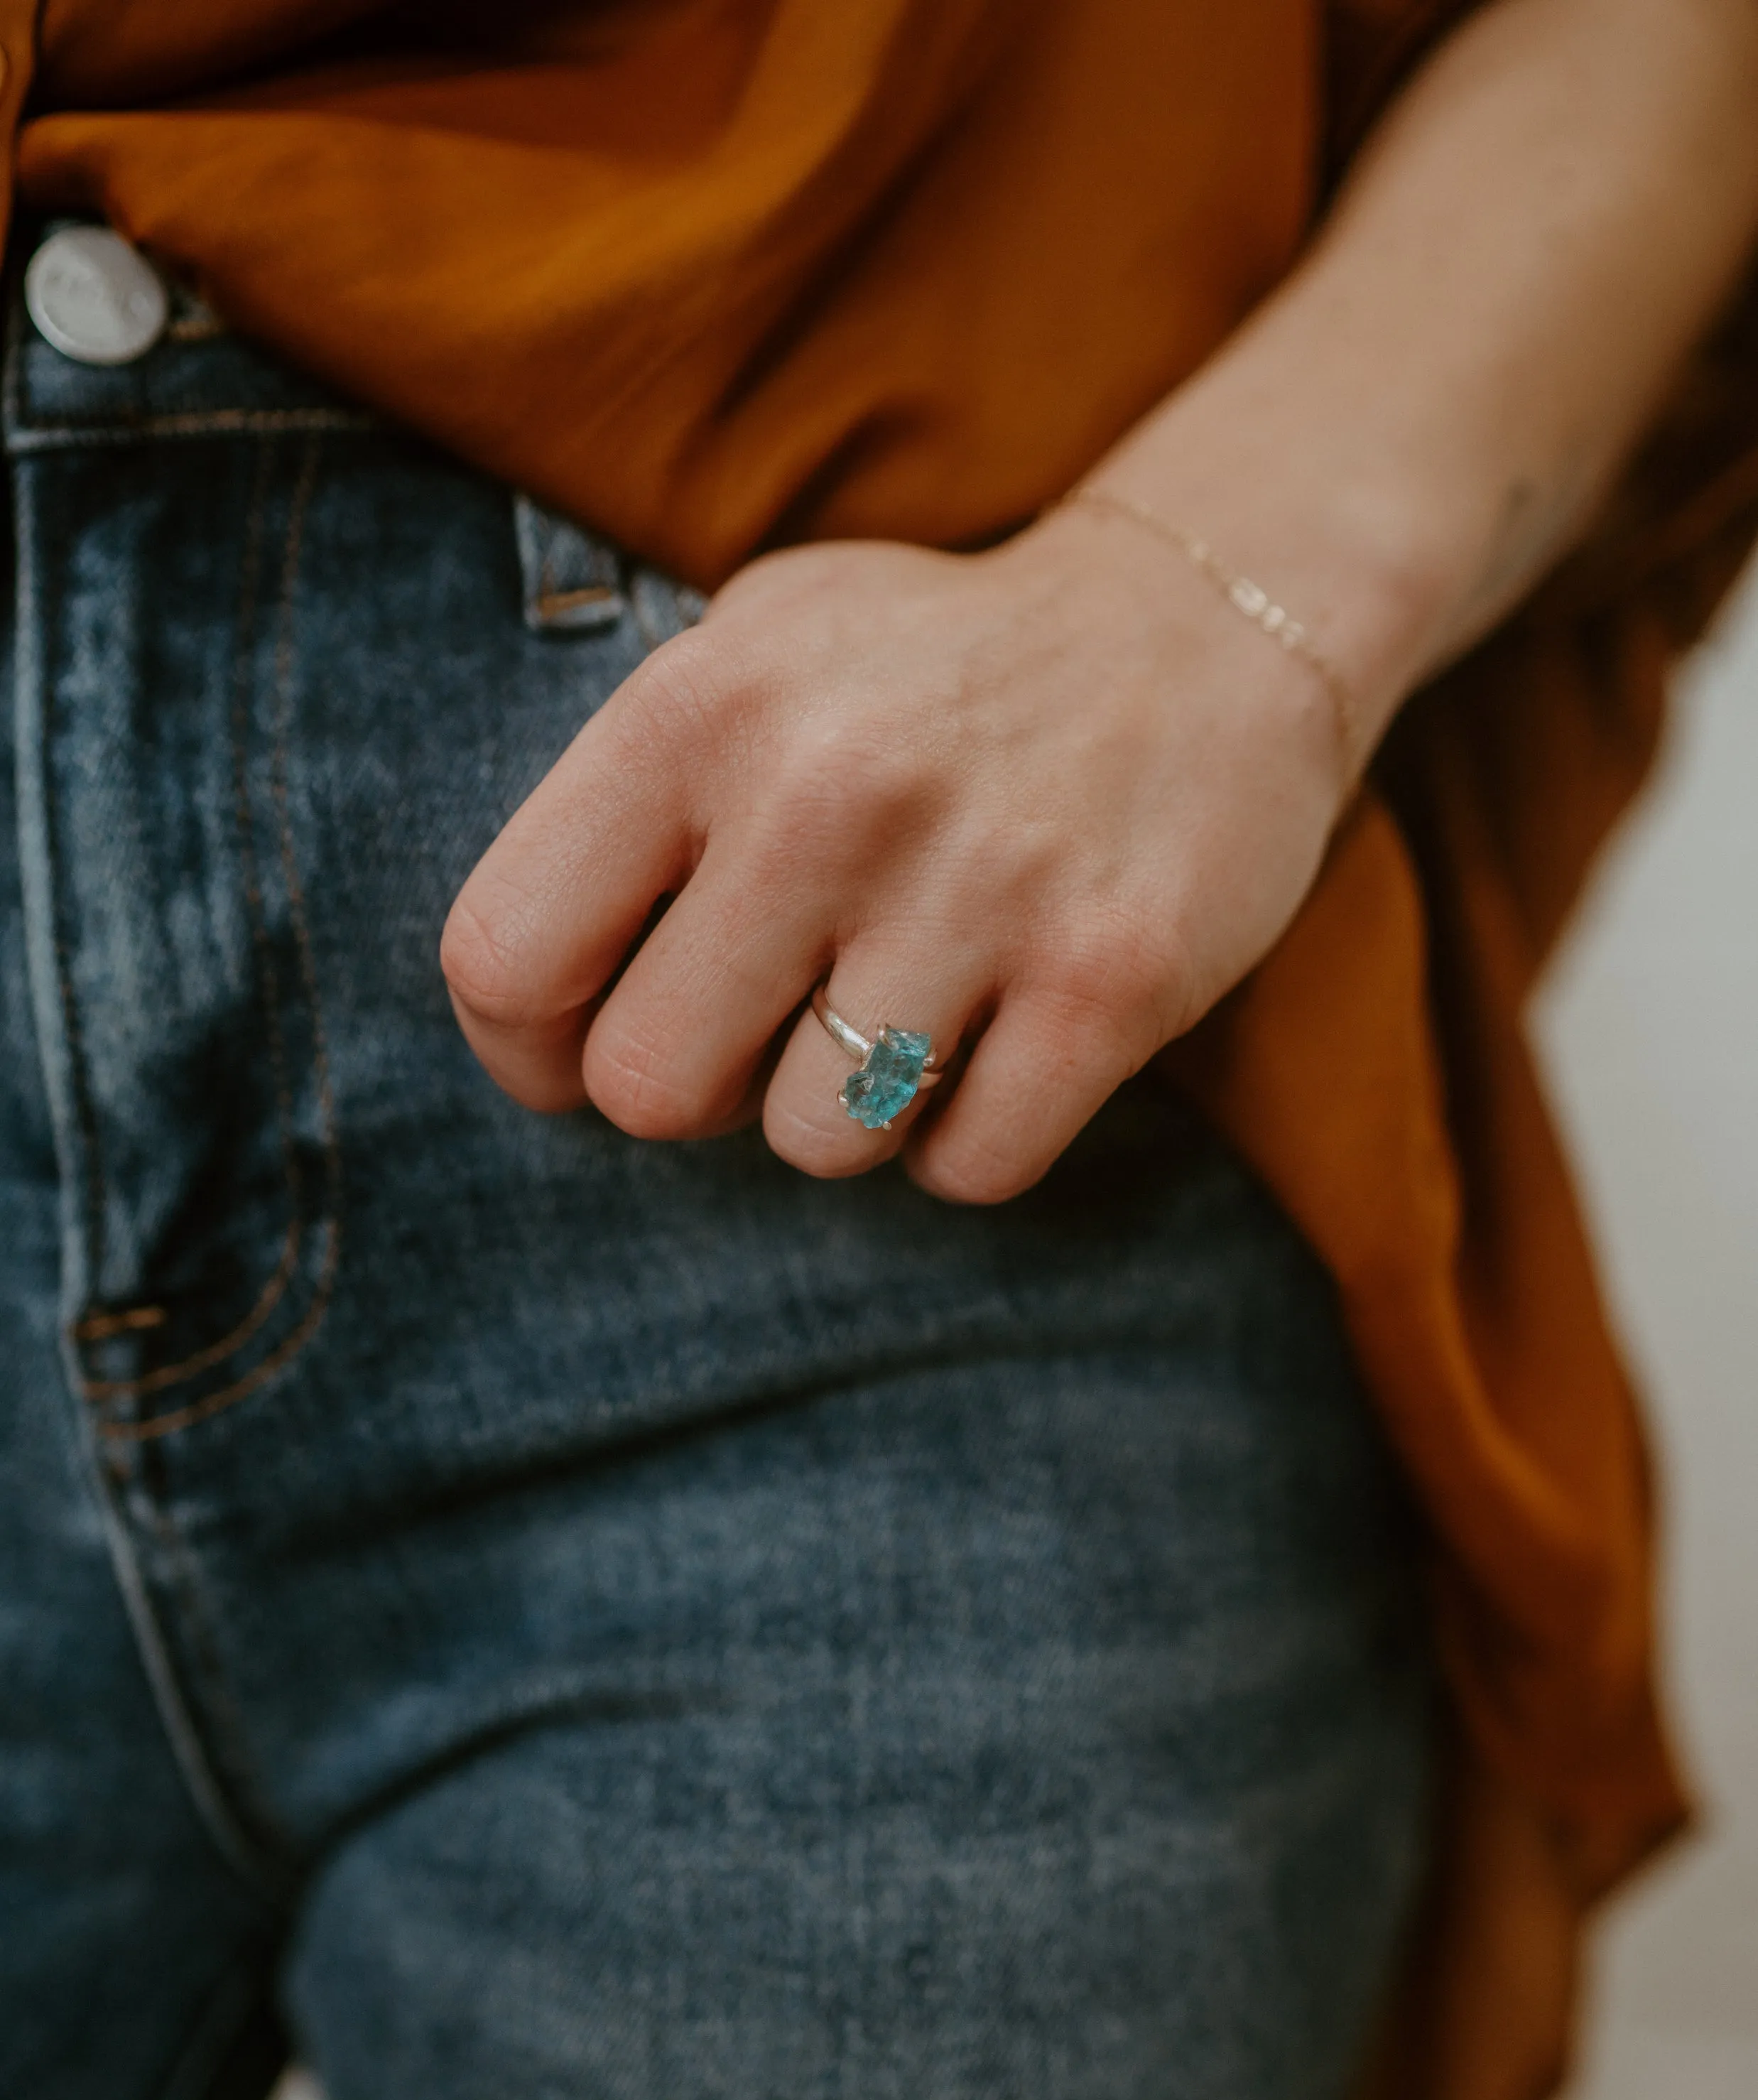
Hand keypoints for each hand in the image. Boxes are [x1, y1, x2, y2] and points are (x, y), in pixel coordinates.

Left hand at [440, 512, 1344, 1202]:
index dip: (523, 1049)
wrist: (1209, 621)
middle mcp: (825, 792)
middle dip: (698, 1089)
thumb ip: (627, 808)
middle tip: (768, 1029)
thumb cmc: (936, 672)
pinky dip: (971, 1137)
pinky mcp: (1110, 979)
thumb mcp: (751, 654)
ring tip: (907, 1007)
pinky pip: (967, 1167)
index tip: (576, 1047)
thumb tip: (529, 1011)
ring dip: (849, 1111)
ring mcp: (978, 889)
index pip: (505, 957)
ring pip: (817, 1146)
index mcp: (701, 709)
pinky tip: (999, 1040)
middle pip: (648, 1090)